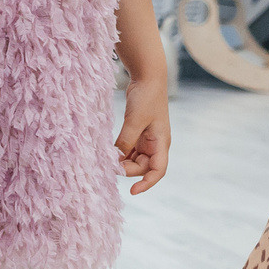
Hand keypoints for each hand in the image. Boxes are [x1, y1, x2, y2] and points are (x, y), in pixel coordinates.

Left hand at [116, 72, 169, 194]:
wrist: (148, 77)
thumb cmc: (146, 97)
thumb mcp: (135, 120)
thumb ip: (126, 141)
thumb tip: (116, 159)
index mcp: (161, 143)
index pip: (158, 171)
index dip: (147, 184)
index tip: (132, 191)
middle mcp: (156, 144)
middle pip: (142, 167)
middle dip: (127, 169)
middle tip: (109, 165)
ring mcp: (147, 139)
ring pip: (134, 160)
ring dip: (122, 161)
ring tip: (107, 158)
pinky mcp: (138, 133)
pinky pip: (129, 150)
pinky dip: (120, 153)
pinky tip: (109, 151)